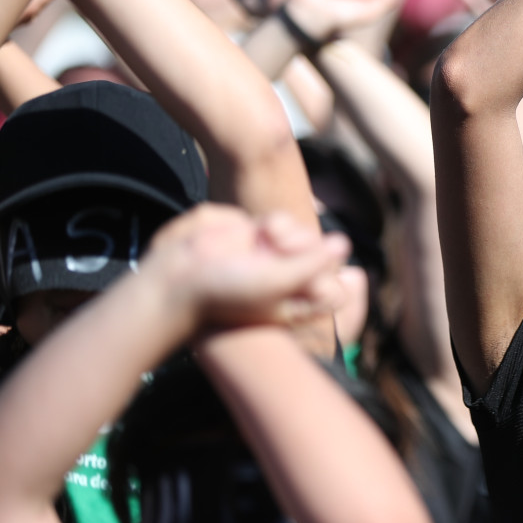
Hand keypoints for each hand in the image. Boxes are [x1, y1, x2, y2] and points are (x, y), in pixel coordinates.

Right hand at [144, 205, 347, 329]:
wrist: (177, 278)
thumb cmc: (226, 292)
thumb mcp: (275, 283)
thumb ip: (312, 264)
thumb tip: (345, 242)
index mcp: (293, 301)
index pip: (332, 289)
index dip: (328, 279)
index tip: (317, 278)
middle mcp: (285, 279)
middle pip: (321, 255)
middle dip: (307, 248)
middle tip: (283, 251)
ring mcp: (269, 255)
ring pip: (302, 234)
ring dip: (291, 234)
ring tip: (270, 241)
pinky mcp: (254, 233)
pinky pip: (280, 221)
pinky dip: (273, 224)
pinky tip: (260, 232)